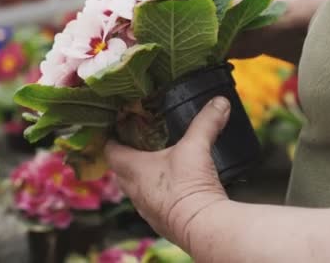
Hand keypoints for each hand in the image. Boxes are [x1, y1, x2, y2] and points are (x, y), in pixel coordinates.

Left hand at [105, 97, 231, 249]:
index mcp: (133, 169)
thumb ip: (206, 122)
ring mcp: (146, 208)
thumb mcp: (197, 147)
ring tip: (158, 163)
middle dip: (128, 156)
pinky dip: (158, 194)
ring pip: (135, 189)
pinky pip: (152, 204)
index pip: (110, 150)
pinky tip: (174, 187)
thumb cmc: (189, 187)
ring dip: (142, 177)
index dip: (112, 138)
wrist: (203, 227)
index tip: (117, 127)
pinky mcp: (161, 221)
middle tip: (140, 142)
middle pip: (120, 170)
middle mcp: (134, 190)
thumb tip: (219, 102)